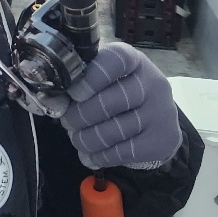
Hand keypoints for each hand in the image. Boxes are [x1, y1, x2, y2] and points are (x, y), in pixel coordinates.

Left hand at [60, 42, 182, 169]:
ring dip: (86, 139)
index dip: (91, 78)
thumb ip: (78, 84)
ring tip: (77, 139)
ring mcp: (161, 113)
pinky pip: (123, 153)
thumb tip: (54, 102)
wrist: (156, 119)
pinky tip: (90, 156)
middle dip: (79, 116)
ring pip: (113, 132)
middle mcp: (153, 83)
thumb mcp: (102, 78)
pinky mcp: (163, 140)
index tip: (74, 93)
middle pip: (109, 103)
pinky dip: (100, 157)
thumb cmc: (118, 92)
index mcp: (133, 60)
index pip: (115, 61)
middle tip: (67, 122)